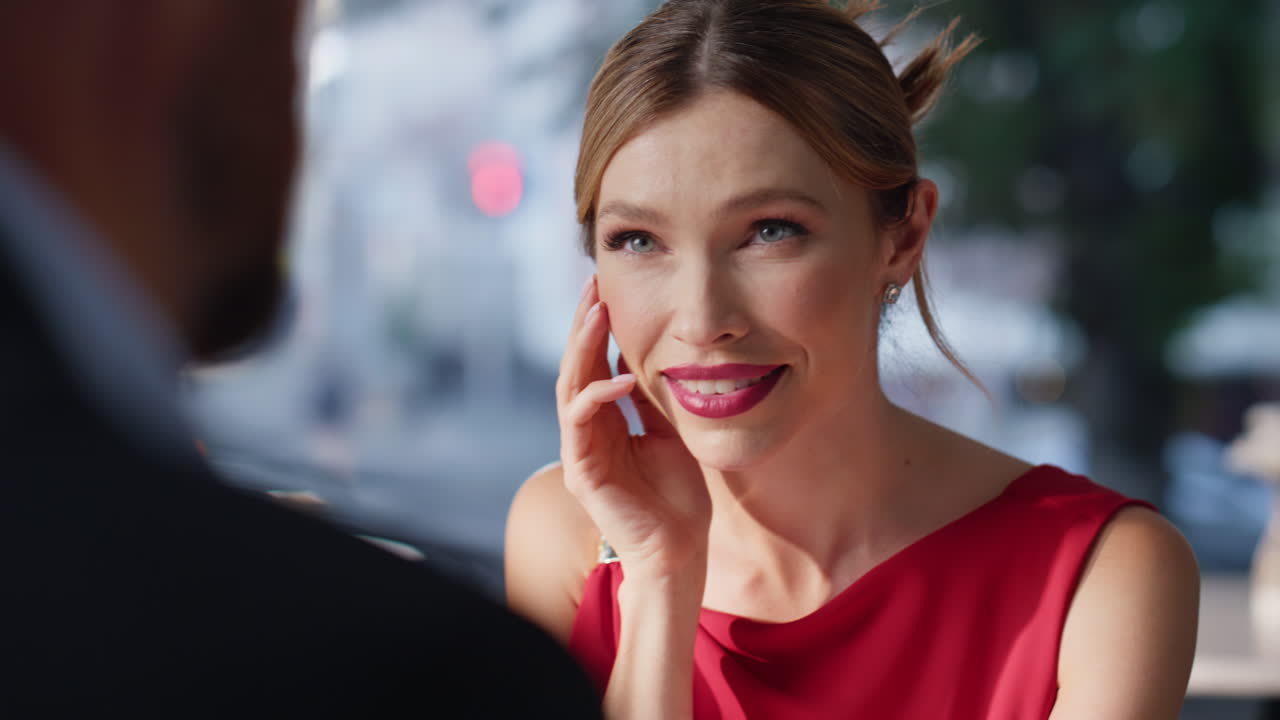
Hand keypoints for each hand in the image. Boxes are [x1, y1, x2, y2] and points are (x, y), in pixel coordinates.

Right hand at [556, 277, 709, 579]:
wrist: (679, 551)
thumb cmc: (677, 498)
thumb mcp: (670, 434)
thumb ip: (653, 402)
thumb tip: (648, 362)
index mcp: (605, 422)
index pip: (592, 364)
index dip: (596, 328)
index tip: (607, 290)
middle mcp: (586, 432)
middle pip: (574, 366)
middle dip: (583, 325)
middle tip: (594, 285)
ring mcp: (580, 451)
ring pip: (569, 387)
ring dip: (582, 348)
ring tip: (597, 313)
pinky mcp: (583, 472)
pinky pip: (580, 423)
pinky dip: (596, 396)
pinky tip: (620, 378)